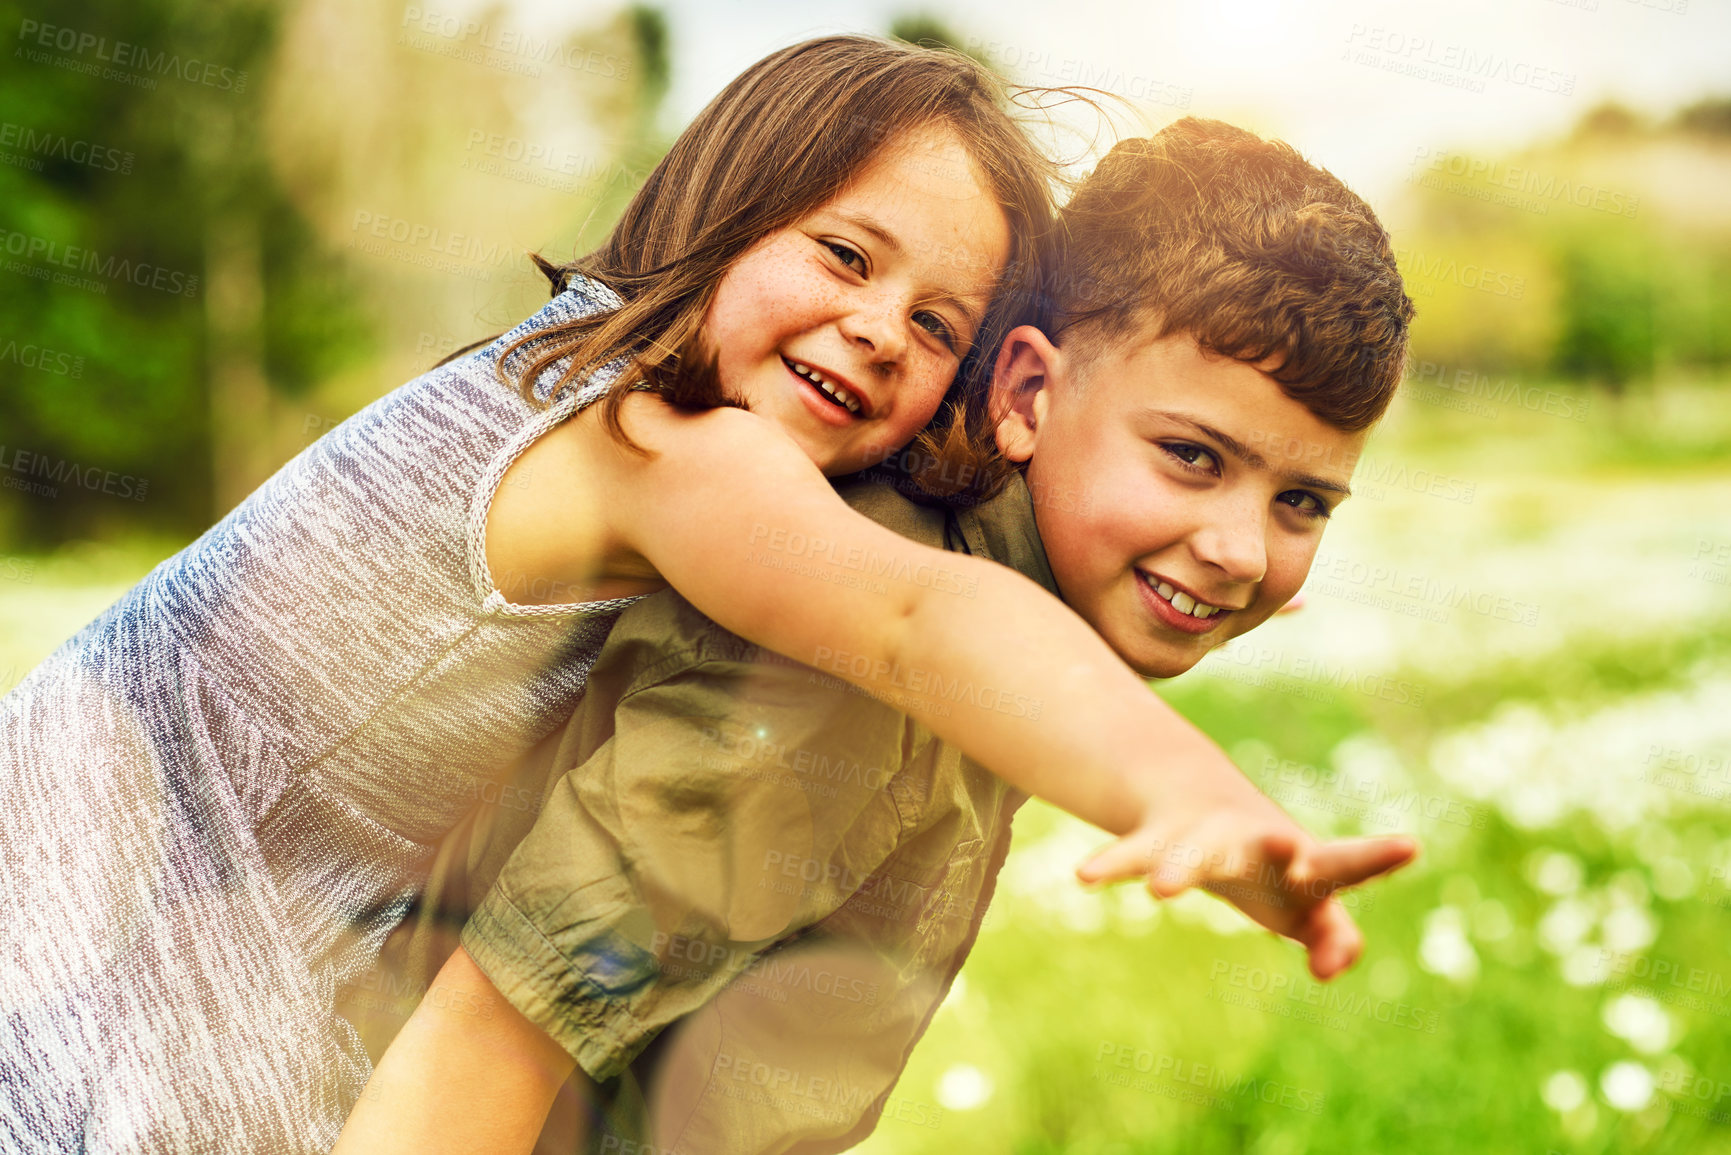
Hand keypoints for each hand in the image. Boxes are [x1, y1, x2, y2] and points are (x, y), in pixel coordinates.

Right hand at [1076, 804, 1417, 980]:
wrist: (1204, 804)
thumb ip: (1332, 937)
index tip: (1410, 846)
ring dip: (1179, 870)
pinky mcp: (1158, 839)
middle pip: (1268, 843)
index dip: (1374, 858)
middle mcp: (1255, 837)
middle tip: (1287, 846)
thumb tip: (1332, 969)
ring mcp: (1205, 835)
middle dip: (1275, 846)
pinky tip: (1085, 877)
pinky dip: (1112, 866)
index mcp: (1302, 858)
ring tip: (1162, 892)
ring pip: (1192, 853)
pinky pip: (1131, 854)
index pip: (1345, 862)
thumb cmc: (1273, 874)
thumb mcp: (1307, 907)